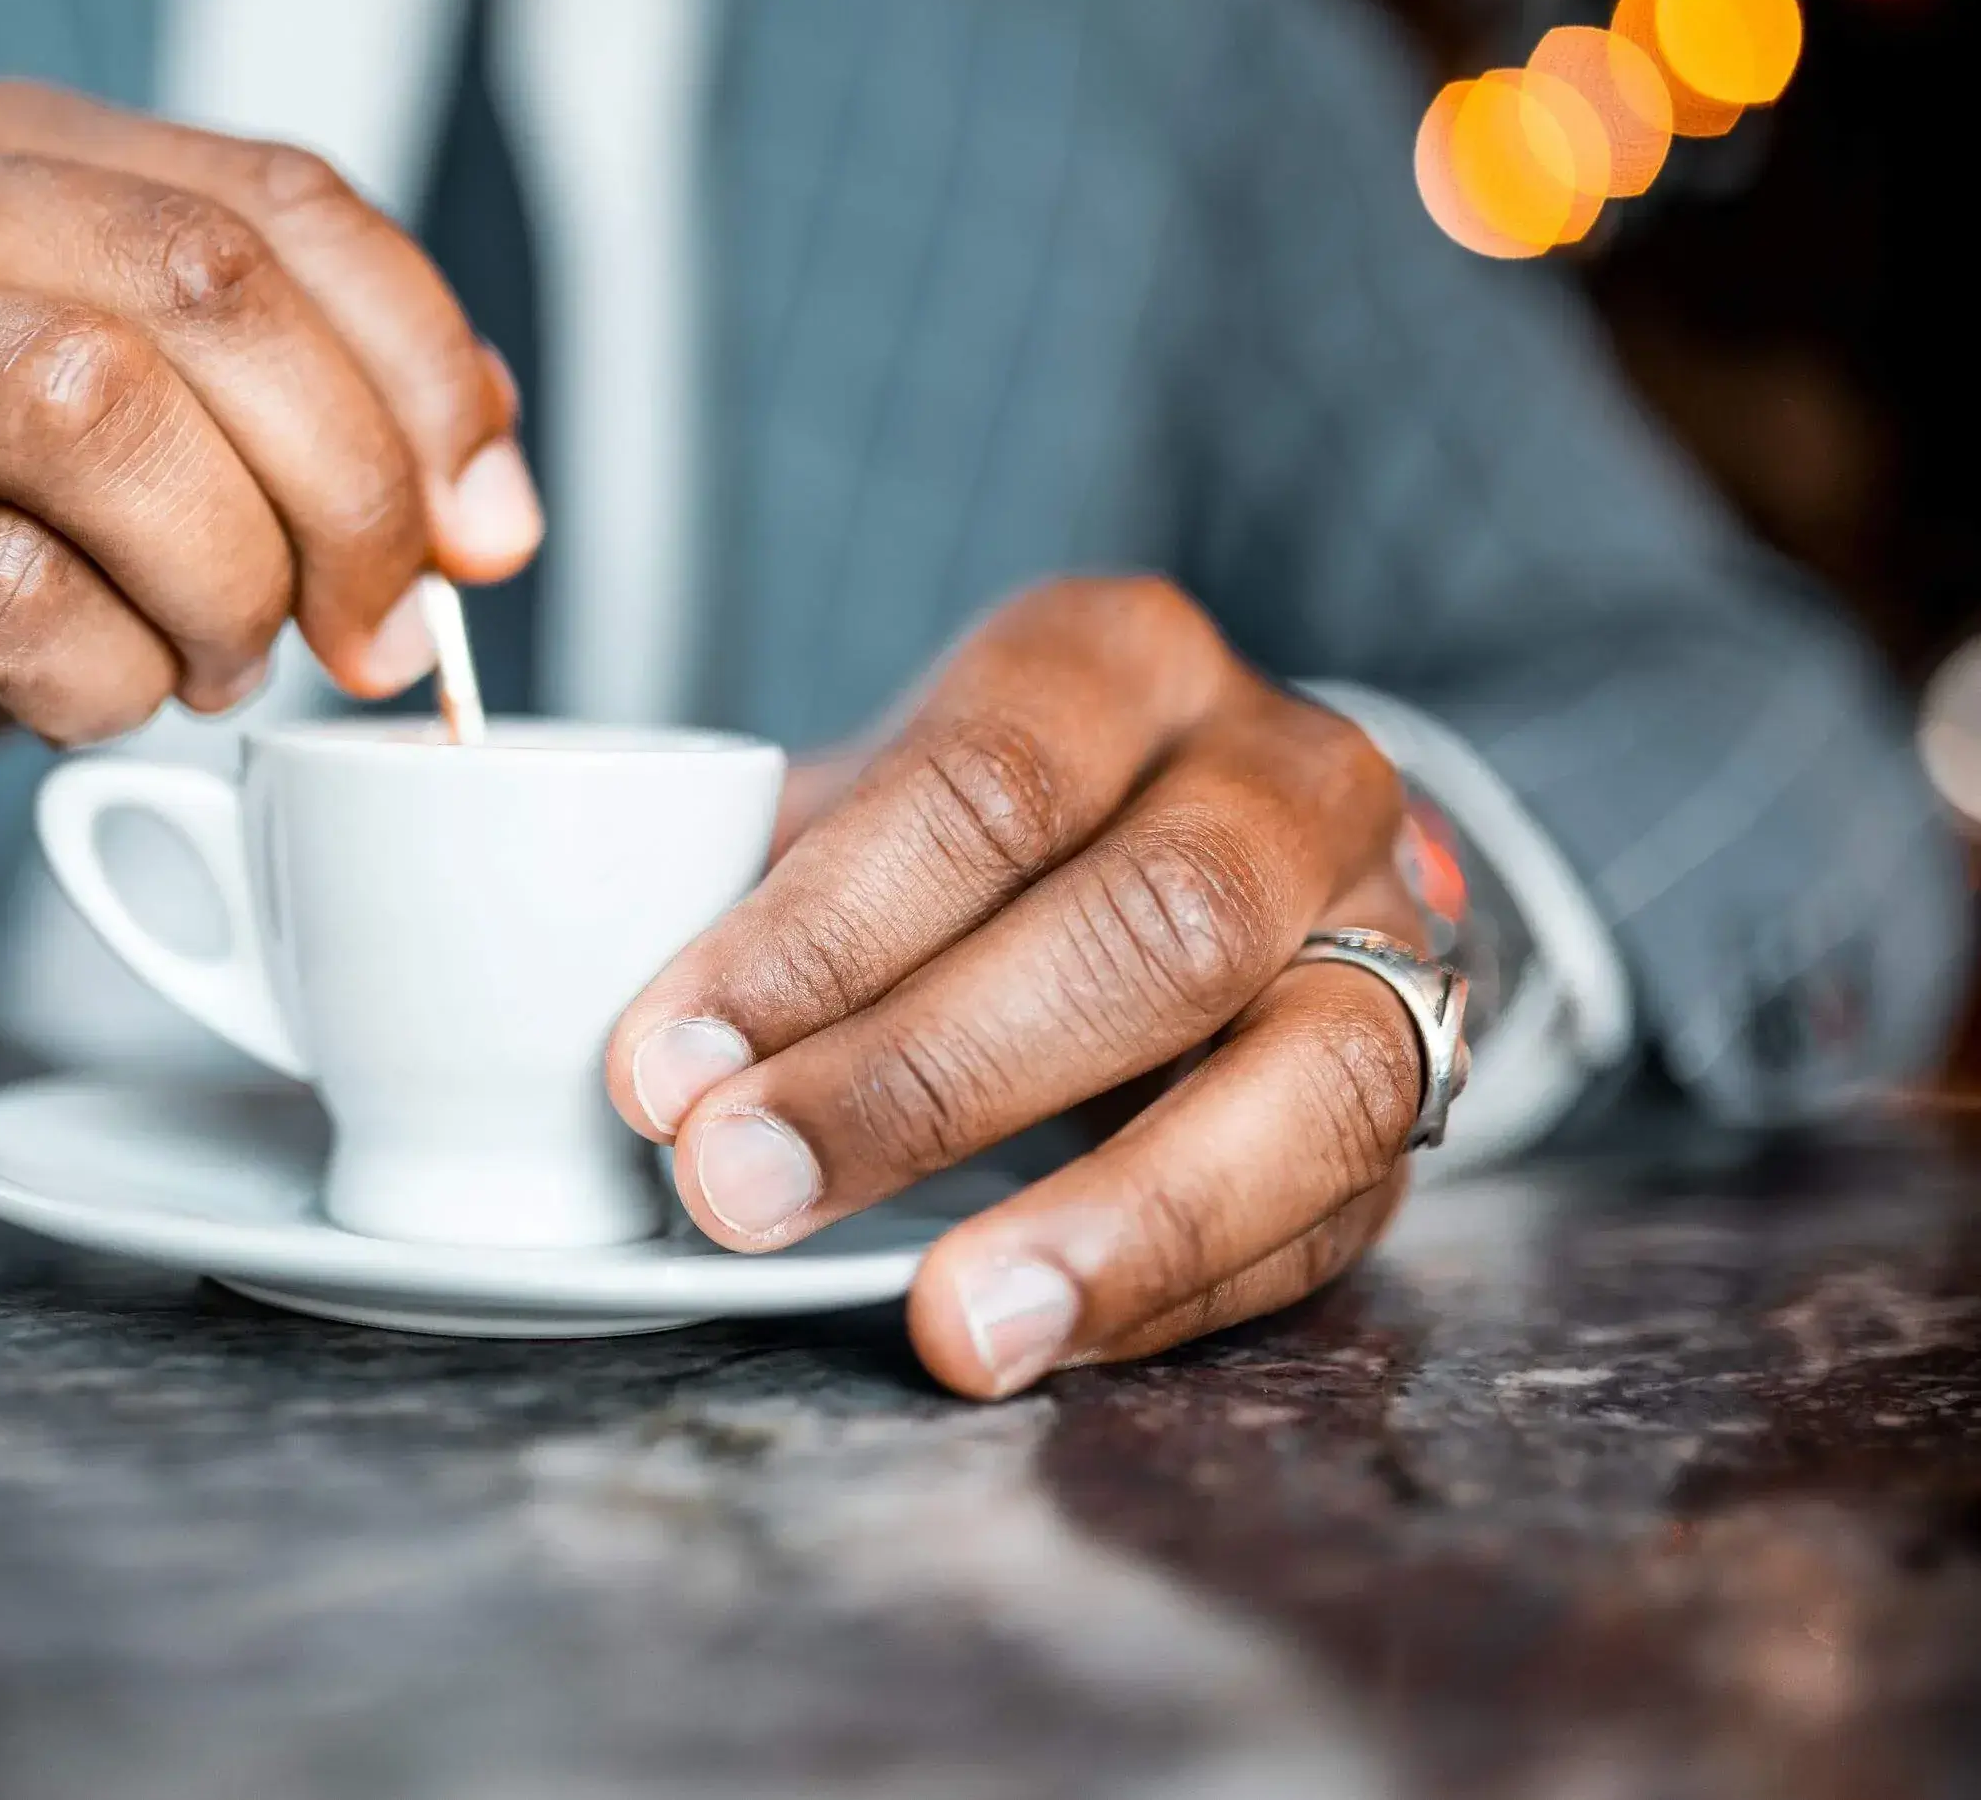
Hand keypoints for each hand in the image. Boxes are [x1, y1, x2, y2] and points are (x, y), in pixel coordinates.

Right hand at [0, 82, 535, 895]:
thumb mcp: (95, 417)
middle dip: (346, 484)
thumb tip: (486, 479)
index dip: (423, 372)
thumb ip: (285, 395)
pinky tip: (82, 699)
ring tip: (211, 660)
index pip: (270, 199)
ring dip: (221, 576)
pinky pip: (5, 596)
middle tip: (369, 628)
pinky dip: (104, 678)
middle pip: (196, 284)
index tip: (485, 528)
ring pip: (92, 407)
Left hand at [605, 577, 1433, 1398]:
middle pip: (1148, 920)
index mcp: (1117, 660)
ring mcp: (1390, 927)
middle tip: (736, 1188)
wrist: (1218, 841)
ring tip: (946, 1325)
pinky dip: (1172, 1289)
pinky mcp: (1424, 1085)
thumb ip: (753, 883)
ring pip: (1303, 1076)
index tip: (658, 1066)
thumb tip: (571, 1020)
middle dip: (923, 1078)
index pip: (979, 783)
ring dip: (1109, 1218)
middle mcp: (1287, 769)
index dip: (815, 936)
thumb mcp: (876, 803)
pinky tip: (1037, 1336)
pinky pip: (1329, 1208)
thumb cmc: (990, 836)